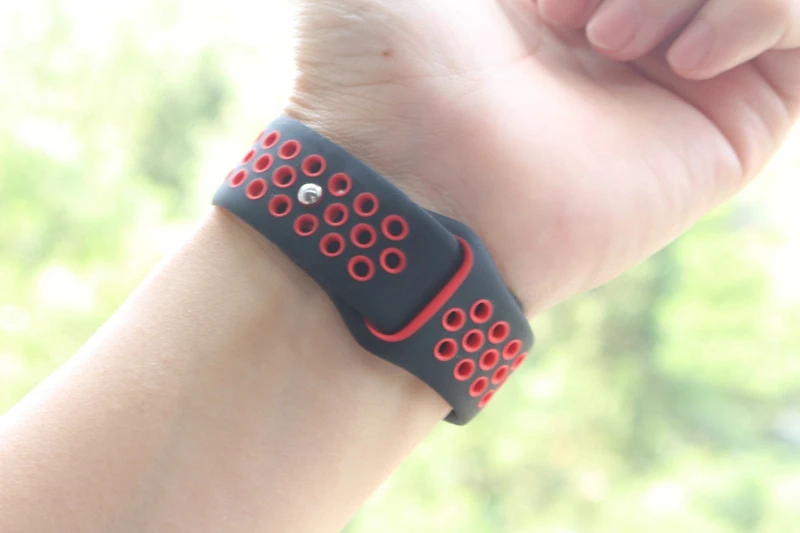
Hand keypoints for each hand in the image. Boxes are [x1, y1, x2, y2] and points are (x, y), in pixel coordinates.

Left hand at [287, 0, 799, 311]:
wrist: (412, 186)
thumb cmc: (387, 65)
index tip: (543, 4)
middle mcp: (622, 19)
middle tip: (564, 14)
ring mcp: (681, 68)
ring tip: (607, 39)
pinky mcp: (731, 120)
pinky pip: (798, 24)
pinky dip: (763, 9)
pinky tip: (685, 56)